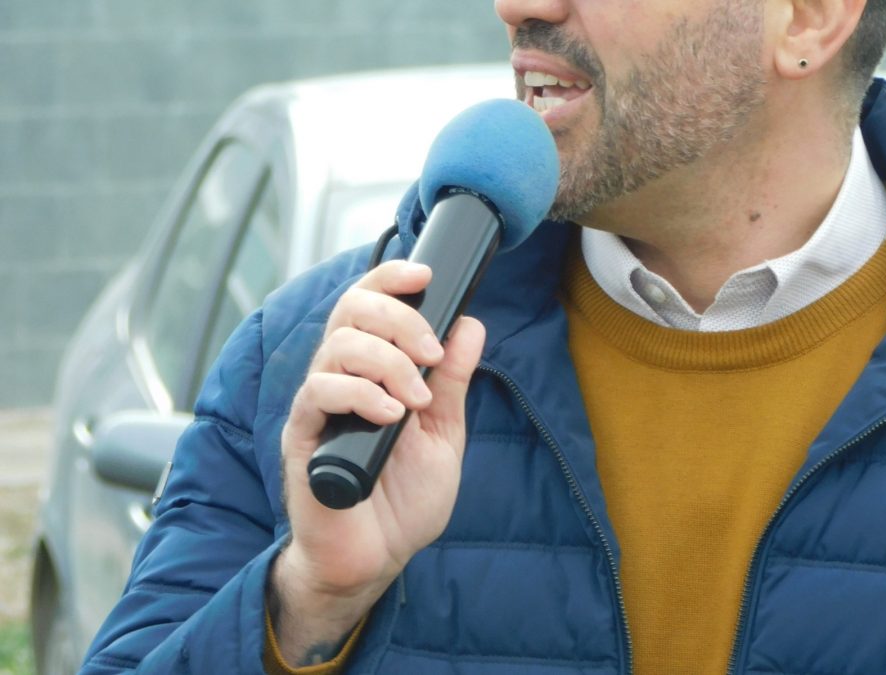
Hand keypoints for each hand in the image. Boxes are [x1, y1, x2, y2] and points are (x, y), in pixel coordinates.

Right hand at [270, 260, 484, 663]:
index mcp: (373, 371)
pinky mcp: (303, 437)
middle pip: (351, 310)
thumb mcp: (443, 433)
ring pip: (338, 346)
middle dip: (399, 319)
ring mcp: (319, 406)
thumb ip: (453, 381)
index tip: (425, 275)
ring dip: (388, 362)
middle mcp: (341, 378)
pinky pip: (320, 393)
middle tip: (431, 354)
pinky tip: (391, 416)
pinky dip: (361, 394)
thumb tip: (470, 325)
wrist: (378, 557)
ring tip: (416, 400)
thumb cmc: (404, 498)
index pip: (370, 304)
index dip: (391, 278)